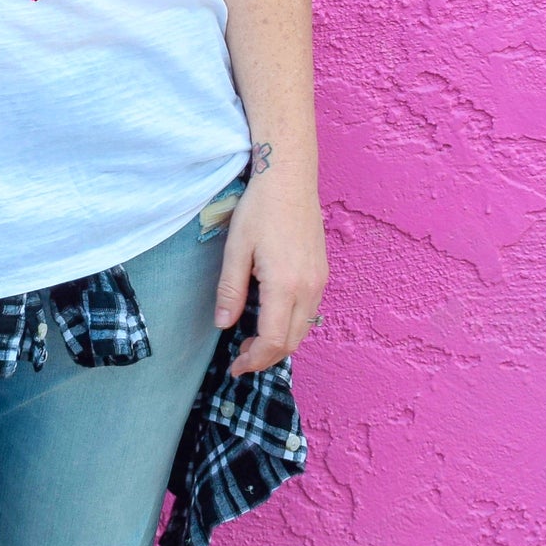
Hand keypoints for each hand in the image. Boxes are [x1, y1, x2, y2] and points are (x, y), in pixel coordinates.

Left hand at [212, 151, 327, 376]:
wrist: (290, 179)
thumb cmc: (259, 210)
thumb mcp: (236, 249)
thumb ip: (231, 290)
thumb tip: (223, 325)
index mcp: (285, 285)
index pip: (274, 340)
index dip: (254, 360)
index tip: (235, 366)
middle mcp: (309, 288)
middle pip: (292, 341)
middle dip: (266, 357)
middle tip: (240, 359)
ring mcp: (320, 281)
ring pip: (303, 328)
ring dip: (280, 343)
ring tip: (252, 343)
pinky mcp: (322, 273)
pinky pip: (309, 312)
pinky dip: (291, 326)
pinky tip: (271, 318)